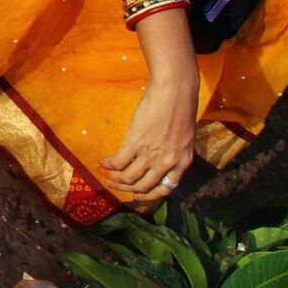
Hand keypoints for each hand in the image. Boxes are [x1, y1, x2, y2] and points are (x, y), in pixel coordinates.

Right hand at [100, 67, 196, 201]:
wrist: (174, 92)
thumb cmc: (181, 109)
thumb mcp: (185, 139)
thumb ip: (175, 153)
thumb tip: (161, 161)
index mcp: (182, 162)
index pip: (165, 189)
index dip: (149, 196)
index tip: (137, 195)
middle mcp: (167, 163)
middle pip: (143, 186)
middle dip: (126, 189)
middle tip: (115, 185)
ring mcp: (151, 154)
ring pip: (128, 178)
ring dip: (114, 179)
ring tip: (105, 175)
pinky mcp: (135, 143)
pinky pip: (118, 162)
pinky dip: (108, 165)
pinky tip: (102, 161)